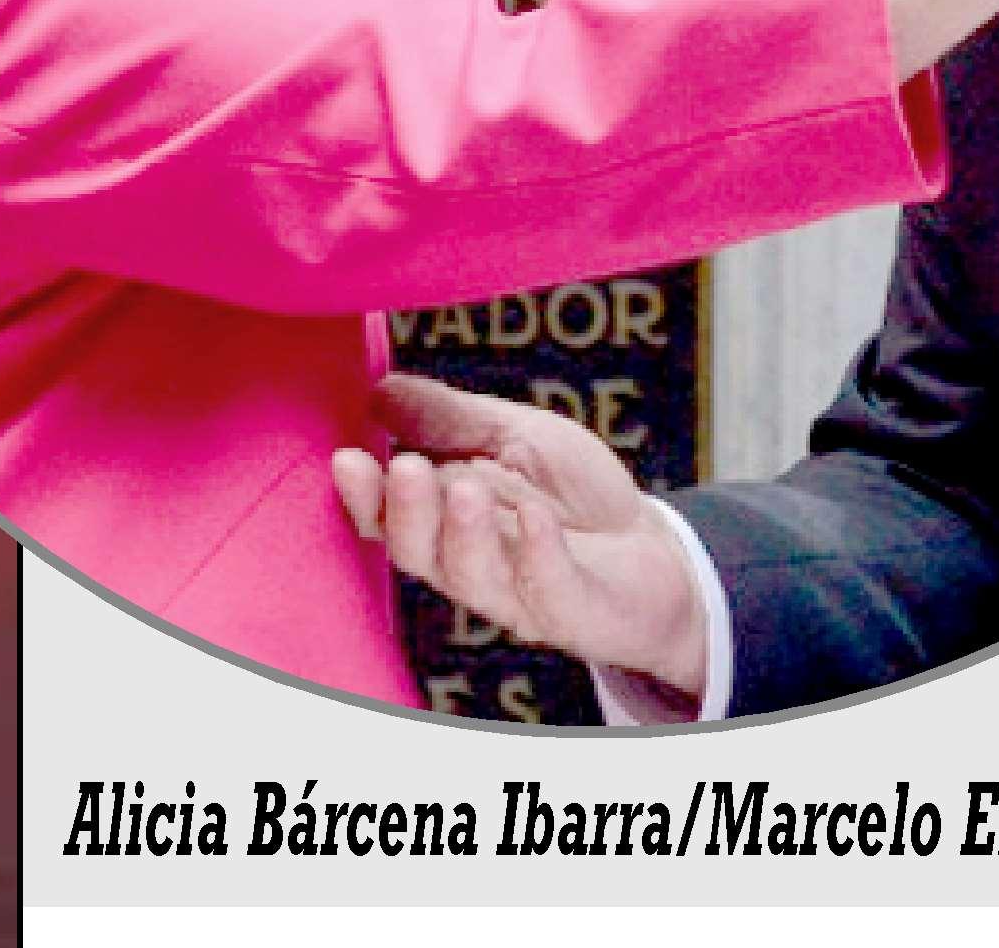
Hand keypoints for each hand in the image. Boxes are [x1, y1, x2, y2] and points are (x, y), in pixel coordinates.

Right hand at [328, 375, 710, 693]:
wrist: (652, 549)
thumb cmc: (572, 493)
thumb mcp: (514, 436)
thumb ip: (449, 418)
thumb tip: (377, 388)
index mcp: (441, 525)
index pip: (388, 517)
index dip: (364, 495)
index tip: (346, 457)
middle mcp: (466, 565)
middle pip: (418, 552)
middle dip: (407, 512)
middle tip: (405, 468)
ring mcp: (518, 594)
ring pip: (472, 577)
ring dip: (464, 533)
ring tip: (465, 487)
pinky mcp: (572, 611)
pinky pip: (548, 588)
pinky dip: (537, 551)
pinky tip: (534, 514)